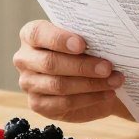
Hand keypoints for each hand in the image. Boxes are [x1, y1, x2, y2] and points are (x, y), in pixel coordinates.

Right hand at [13, 20, 128, 122]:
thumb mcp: (84, 39)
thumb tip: (104, 43)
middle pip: (50, 63)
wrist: (89, 76)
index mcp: (31, 35)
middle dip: (82, 66)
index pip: (38, 34)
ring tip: (114, 81)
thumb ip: (86, 38)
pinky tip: (107, 94)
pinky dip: (89, 98)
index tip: (82, 44)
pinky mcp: (38, 104)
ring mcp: (28, 83)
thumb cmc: (85, 51)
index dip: (59, 39)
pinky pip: (64, 103)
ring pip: (58, 85)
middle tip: (107, 67)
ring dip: (90, 84)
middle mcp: (24, 58)